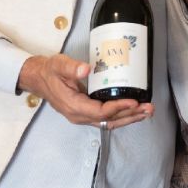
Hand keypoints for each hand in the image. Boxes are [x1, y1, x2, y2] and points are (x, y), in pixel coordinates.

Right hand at [17, 53, 152, 128]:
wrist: (39, 78)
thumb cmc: (49, 71)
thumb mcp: (58, 65)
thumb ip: (71, 67)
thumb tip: (85, 69)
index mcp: (73, 105)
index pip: (99, 111)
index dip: (118, 108)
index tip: (133, 101)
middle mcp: (79, 115)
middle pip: (108, 120)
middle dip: (130, 115)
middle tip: (148, 108)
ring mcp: (83, 116)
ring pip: (109, 122)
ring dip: (129, 118)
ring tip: (147, 112)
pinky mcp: (87, 112)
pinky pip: (106, 118)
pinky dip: (122, 116)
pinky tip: (134, 110)